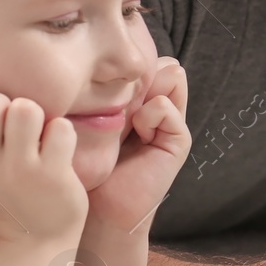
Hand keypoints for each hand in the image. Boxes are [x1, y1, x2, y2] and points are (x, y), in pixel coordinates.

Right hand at [0, 91, 87, 241]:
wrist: (37, 236)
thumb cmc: (0, 194)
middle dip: (6, 103)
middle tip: (16, 125)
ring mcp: (19, 170)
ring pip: (26, 109)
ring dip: (37, 115)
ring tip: (37, 134)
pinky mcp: (53, 175)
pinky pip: (60, 129)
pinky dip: (63, 132)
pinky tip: (57, 148)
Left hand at [85, 56, 189, 231]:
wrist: (100, 207)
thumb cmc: (87, 163)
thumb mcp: (89, 119)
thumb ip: (101, 91)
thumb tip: (109, 59)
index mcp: (140, 100)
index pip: (146, 61)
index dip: (127, 66)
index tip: (102, 86)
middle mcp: (158, 107)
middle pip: (160, 65)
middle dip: (136, 76)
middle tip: (116, 101)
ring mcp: (171, 122)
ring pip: (169, 77)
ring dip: (142, 93)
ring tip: (126, 117)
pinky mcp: (178, 140)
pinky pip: (165, 106)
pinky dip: (148, 114)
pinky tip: (137, 131)